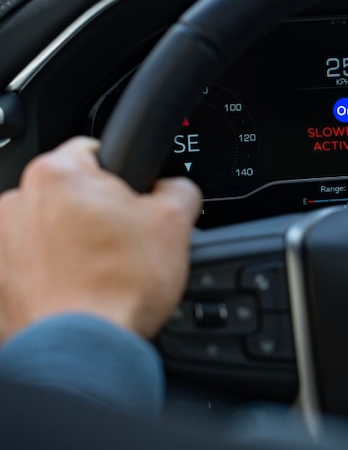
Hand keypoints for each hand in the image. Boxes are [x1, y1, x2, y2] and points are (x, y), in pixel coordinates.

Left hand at [0, 137, 200, 341]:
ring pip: (50, 227)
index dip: (126, 175)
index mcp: (58, 173)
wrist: (84, 349)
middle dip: (98, 212)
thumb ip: (179, 189)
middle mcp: (17, 200)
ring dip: (73, 241)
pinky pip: (31, 262)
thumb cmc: (119, 288)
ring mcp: (1, 240)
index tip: (136, 200)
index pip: (96, 149)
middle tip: (127, 242)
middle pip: (70, 191)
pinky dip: (53, 270)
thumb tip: (175, 189)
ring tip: (103, 271)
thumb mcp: (176, 223)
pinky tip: (80, 287)